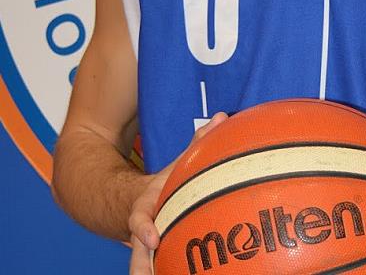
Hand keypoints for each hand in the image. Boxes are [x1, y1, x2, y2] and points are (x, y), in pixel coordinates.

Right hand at [128, 112, 228, 274]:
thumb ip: (197, 142)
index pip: (139, 218)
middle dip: (143, 268)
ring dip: (155, 273)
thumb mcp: (176, 162)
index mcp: (144, 206)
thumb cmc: (164, 183)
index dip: (144, 229)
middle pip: (138, 255)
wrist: (133, 200)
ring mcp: (147, 247)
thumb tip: (221, 117)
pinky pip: (164, 267)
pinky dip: (173, 271)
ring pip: (145, 267)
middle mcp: (143, 231)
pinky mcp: (156, 257)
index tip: (153, 239)